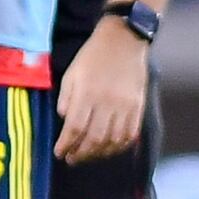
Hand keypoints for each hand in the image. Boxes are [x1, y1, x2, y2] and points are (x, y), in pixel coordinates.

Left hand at [54, 15, 150, 163]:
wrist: (125, 39)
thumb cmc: (93, 55)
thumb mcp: (72, 73)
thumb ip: (66, 98)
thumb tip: (64, 120)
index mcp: (88, 93)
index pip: (75, 128)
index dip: (66, 145)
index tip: (59, 153)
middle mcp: (108, 102)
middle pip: (94, 138)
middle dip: (80, 154)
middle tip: (72, 159)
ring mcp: (126, 105)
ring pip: (113, 140)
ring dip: (99, 153)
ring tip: (89, 155)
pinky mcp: (139, 105)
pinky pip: (131, 133)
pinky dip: (120, 146)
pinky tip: (110, 148)